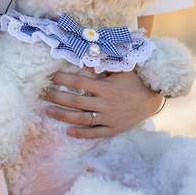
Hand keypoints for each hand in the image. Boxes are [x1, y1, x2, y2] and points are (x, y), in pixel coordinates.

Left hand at [41, 70, 163, 138]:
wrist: (152, 98)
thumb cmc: (134, 80)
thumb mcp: (120, 69)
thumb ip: (102, 66)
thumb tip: (85, 61)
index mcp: (106, 87)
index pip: (80, 82)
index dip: (64, 79)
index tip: (51, 77)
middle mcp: (105, 103)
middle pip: (76, 101)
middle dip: (57, 97)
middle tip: (42, 94)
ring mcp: (109, 117)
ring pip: (82, 119)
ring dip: (63, 115)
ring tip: (48, 110)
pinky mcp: (113, 129)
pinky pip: (95, 133)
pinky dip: (82, 133)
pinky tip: (68, 131)